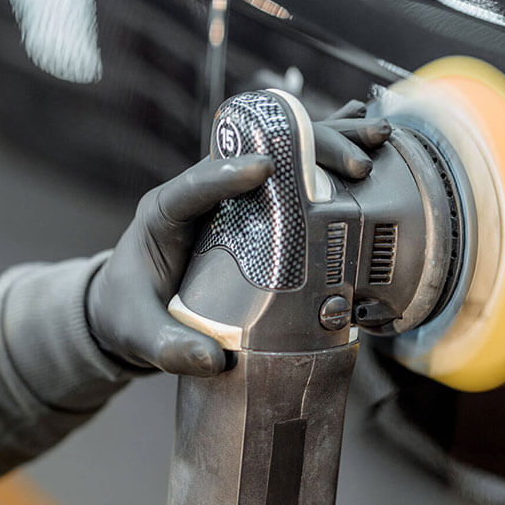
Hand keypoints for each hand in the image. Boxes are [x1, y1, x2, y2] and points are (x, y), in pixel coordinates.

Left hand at [86, 104, 389, 375]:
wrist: (128, 312)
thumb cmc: (129, 314)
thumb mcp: (137, 334)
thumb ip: (168, 346)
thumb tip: (214, 360)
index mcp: (165, 213)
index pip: (194, 184)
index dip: (226, 172)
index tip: (262, 168)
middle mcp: (205, 196)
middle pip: (254, 154)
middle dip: (305, 150)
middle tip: (350, 165)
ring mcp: (236, 201)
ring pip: (284, 156)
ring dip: (330, 146)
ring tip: (376, 144)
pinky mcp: (259, 215)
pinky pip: (298, 180)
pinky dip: (334, 164)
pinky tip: (375, 151)